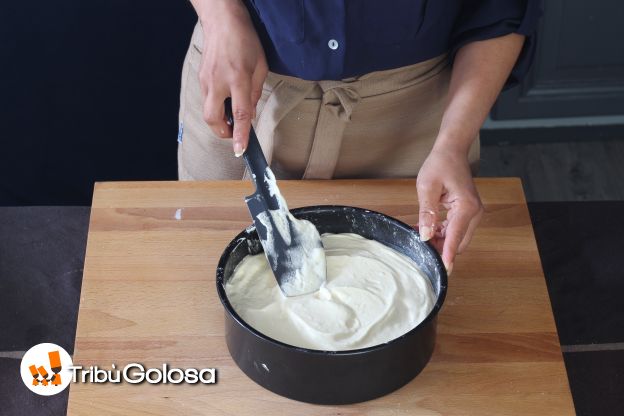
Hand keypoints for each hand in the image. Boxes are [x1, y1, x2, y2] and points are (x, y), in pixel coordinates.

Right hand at [198, 0, 267, 154]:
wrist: (222, 20)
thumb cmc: (245, 40)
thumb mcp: (260, 66)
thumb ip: (256, 92)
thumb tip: (250, 112)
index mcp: (238, 79)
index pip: (239, 114)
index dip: (240, 135)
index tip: (239, 150)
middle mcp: (218, 82)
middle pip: (213, 119)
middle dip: (223, 132)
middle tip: (234, 132)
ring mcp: (206, 81)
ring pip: (207, 112)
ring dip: (219, 120)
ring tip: (231, 113)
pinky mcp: (200, 79)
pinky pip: (207, 100)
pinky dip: (216, 106)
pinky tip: (226, 98)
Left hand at [416, 147, 483, 274]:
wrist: (451, 151)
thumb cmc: (440, 165)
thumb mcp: (427, 187)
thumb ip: (427, 213)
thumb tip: (427, 236)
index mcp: (466, 207)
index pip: (456, 237)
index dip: (448, 254)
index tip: (443, 269)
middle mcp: (474, 213)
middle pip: (459, 242)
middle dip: (442, 249)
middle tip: (421, 252)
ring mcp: (472, 213)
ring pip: (457, 238)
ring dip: (441, 242)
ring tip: (421, 238)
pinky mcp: (467, 213)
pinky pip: (455, 230)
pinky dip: (443, 234)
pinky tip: (428, 231)